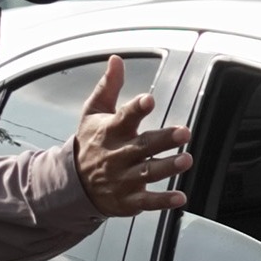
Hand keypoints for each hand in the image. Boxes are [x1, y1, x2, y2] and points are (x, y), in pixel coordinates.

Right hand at [69, 55, 190, 215]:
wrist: (74, 183)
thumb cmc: (90, 141)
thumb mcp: (94, 112)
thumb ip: (109, 86)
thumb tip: (117, 59)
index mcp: (110, 131)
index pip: (124, 117)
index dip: (136, 108)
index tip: (148, 100)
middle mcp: (117, 155)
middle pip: (143, 146)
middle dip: (164, 140)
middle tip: (184, 132)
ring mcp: (123, 179)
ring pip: (147, 173)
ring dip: (168, 167)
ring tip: (186, 160)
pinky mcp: (128, 200)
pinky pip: (147, 202)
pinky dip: (163, 201)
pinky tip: (180, 198)